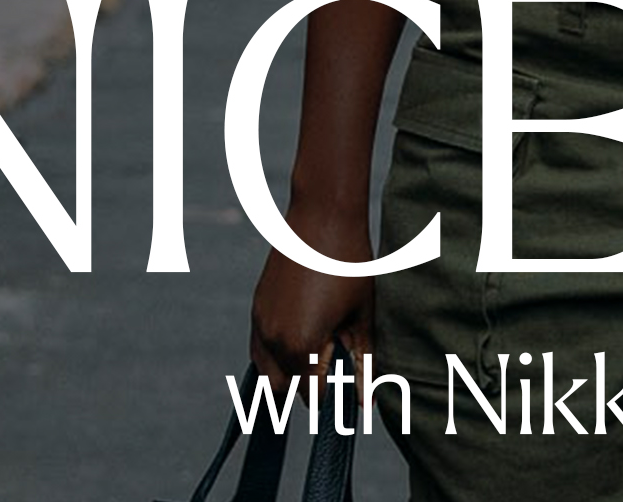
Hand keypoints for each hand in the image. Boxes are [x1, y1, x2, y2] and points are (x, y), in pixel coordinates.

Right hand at [249, 204, 377, 385]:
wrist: (322, 220)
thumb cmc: (351, 267)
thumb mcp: (363, 317)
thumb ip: (364, 362)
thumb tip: (366, 401)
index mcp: (301, 346)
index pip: (311, 396)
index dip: (332, 397)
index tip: (347, 390)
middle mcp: (273, 341)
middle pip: (284, 389)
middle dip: (308, 387)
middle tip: (335, 370)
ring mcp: (260, 325)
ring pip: (266, 373)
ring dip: (288, 374)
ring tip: (320, 354)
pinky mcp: (256, 311)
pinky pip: (258, 350)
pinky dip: (275, 357)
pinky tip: (301, 341)